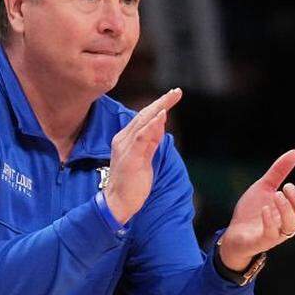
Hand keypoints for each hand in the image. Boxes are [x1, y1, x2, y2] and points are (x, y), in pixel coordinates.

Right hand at [103, 87, 182, 223]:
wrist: (117, 203)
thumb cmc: (131, 183)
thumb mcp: (144, 158)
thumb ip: (151, 142)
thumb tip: (160, 125)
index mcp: (125, 139)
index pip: (143, 118)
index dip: (158, 106)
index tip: (172, 96)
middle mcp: (123, 139)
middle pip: (144, 115)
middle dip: (161, 102)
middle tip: (176, 92)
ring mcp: (125, 147)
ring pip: (143, 122)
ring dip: (158, 108)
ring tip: (171, 97)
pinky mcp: (130, 156)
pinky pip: (141, 137)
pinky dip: (152, 125)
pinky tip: (161, 116)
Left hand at [218, 149, 294, 269]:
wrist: (233, 233)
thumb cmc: (252, 211)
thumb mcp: (265, 187)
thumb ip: (279, 172)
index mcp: (291, 211)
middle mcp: (287, 223)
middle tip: (286, 186)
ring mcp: (276, 234)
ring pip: (292, 226)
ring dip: (287, 209)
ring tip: (276, 194)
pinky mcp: (262, 240)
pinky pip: (271, 234)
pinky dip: (270, 221)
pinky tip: (265, 209)